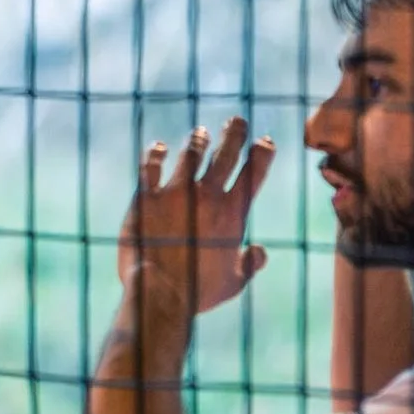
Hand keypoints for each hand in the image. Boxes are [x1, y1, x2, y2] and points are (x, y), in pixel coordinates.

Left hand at [117, 119, 274, 327]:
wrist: (161, 292)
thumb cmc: (200, 292)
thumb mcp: (234, 282)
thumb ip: (250, 264)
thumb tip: (260, 252)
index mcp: (232, 214)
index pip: (254, 173)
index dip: (262, 154)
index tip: (265, 141)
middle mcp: (207, 195)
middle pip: (226, 153)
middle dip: (234, 134)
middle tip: (238, 121)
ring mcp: (176, 192)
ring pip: (192, 153)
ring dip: (199, 140)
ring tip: (201, 133)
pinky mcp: (147, 197)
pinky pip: (151, 166)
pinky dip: (156, 153)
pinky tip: (159, 148)